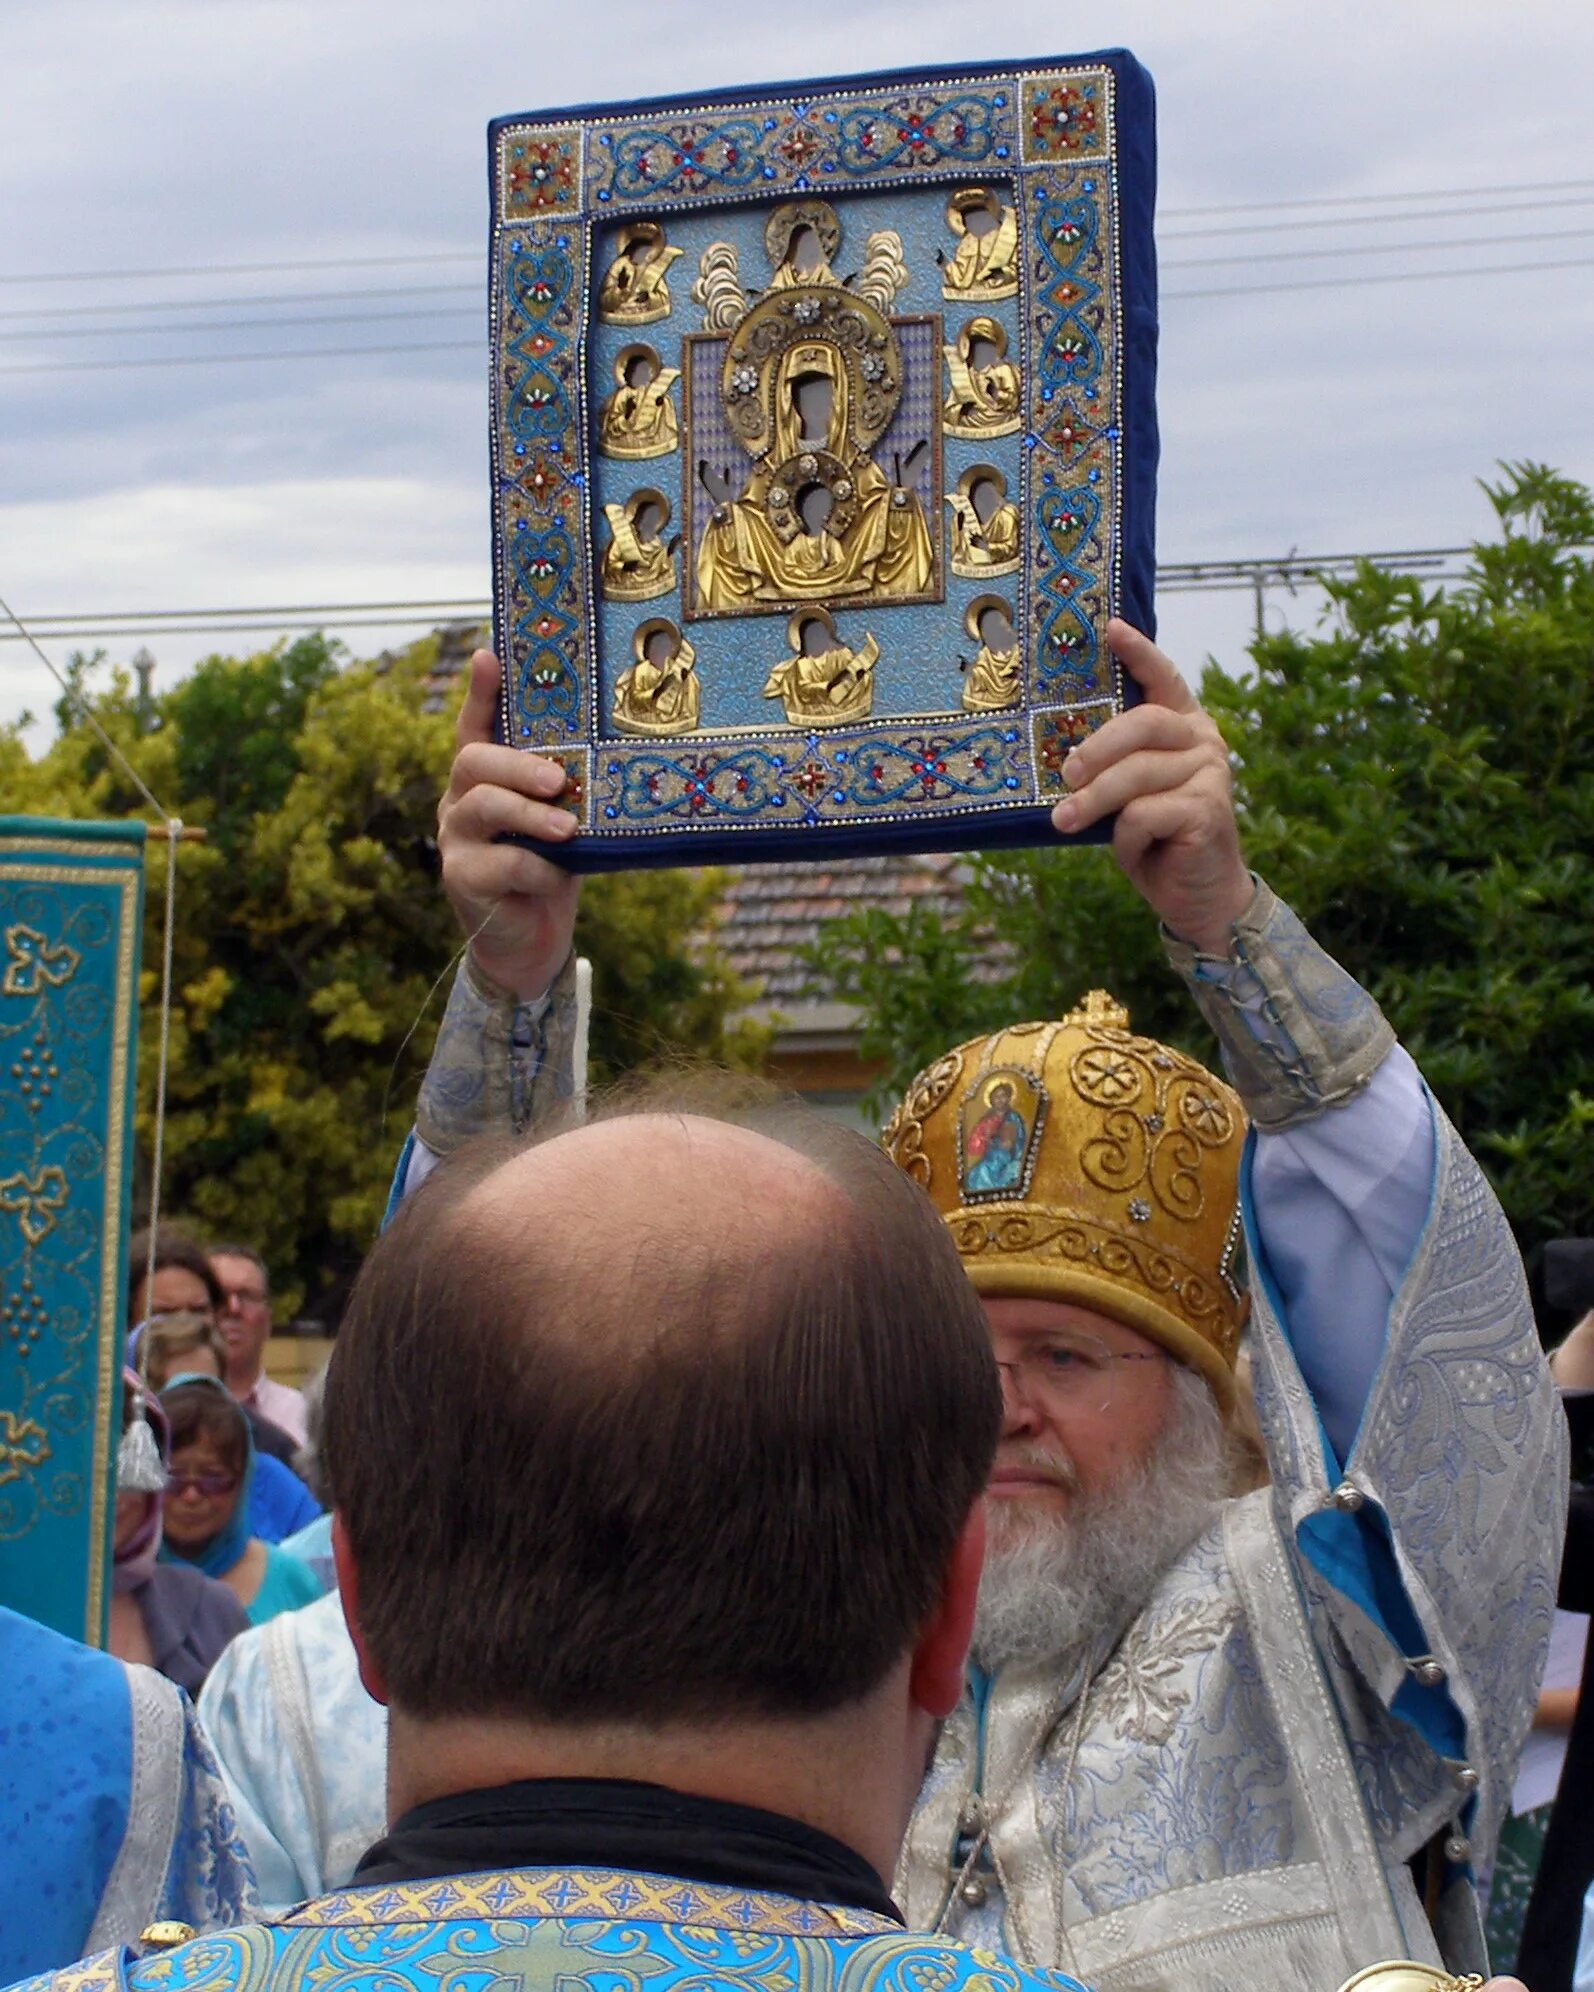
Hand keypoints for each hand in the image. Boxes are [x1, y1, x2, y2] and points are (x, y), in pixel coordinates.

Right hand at [435, 650, 581, 999]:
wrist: (531, 944)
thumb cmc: (553, 870)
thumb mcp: (563, 822)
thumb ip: (568, 792)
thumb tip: (614, 755)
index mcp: (485, 778)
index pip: (476, 725)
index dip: (481, 692)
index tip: (490, 655)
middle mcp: (460, 801)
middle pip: (472, 760)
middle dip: (517, 764)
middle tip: (557, 780)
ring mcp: (455, 839)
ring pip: (483, 807)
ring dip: (530, 815)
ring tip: (567, 829)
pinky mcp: (460, 879)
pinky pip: (501, 863)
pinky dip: (538, 869)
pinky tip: (558, 878)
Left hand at [1050, 618, 1252, 954]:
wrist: (1197, 895)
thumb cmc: (1154, 838)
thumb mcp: (1128, 794)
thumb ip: (1112, 765)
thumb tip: (1061, 753)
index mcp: (1182, 726)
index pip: (1163, 678)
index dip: (1139, 652)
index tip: (1109, 628)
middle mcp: (1202, 740)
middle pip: (1142, 724)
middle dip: (1096, 749)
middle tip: (1065, 775)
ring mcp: (1210, 773)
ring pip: (1136, 775)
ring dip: (1094, 802)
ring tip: (1065, 822)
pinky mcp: (1208, 809)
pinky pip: (1144, 813)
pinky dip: (1125, 836)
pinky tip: (1133, 849)